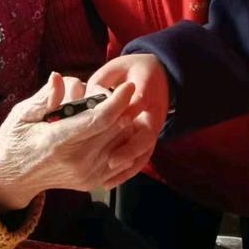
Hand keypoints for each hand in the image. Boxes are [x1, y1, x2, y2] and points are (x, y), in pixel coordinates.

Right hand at [0, 73, 135, 210]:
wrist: (14, 178)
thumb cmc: (16, 141)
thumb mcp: (21, 116)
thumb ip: (43, 98)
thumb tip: (58, 77)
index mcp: (58, 141)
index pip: (98, 120)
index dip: (117, 101)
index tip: (127, 85)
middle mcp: (76, 161)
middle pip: (115, 129)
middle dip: (121, 108)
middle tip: (113, 94)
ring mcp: (86, 174)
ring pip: (122, 143)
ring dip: (124, 123)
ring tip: (111, 110)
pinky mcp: (92, 181)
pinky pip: (121, 159)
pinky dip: (123, 141)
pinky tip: (114, 129)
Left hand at [87, 54, 169, 188]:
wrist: (161, 74)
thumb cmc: (133, 69)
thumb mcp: (119, 66)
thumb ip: (103, 79)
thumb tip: (87, 96)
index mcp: (148, 87)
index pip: (140, 101)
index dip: (129, 112)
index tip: (115, 121)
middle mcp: (154, 111)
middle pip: (147, 134)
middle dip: (130, 149)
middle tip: (111, 160)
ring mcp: (153, 126)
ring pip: (146, 151)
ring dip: (128, 166)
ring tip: (107, 179)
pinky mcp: (149, 136)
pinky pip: (142, 157)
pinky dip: (128, 171)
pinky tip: (109, 182)